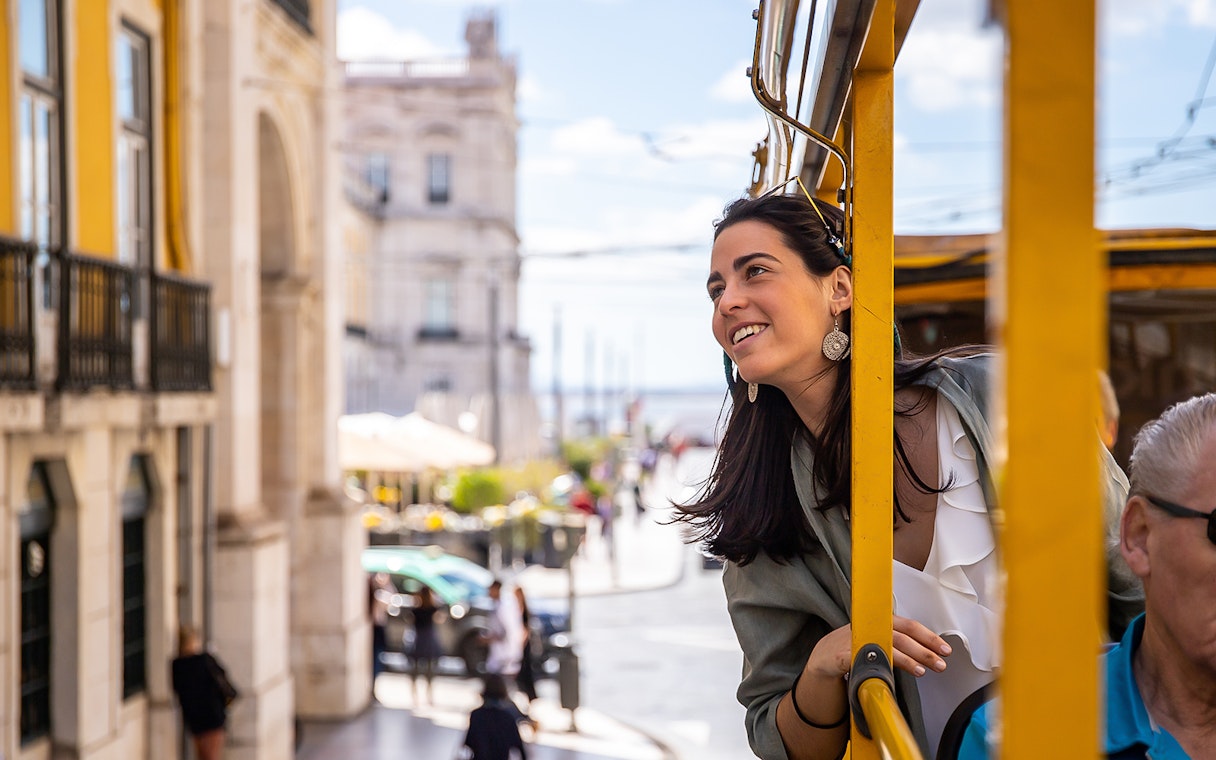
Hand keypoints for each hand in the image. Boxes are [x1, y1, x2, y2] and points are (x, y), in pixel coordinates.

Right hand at [805, 615, 950, 679]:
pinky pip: (864, 662)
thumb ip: (898, 642)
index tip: (944, 649)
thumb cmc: (855, 647)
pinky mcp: (843, 655)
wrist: (824, 656)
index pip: (909, 626)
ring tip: (922, 670)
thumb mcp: (878, 639)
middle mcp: (870, 627)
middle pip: (901, 637)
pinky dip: (879, 667)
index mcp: (881, 622)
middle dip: (924, 651)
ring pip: (886, 648)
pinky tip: (890, 676)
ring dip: (907, 660)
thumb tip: (927, 651)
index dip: (928, 637)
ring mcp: (856, 640)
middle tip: (940, 663)